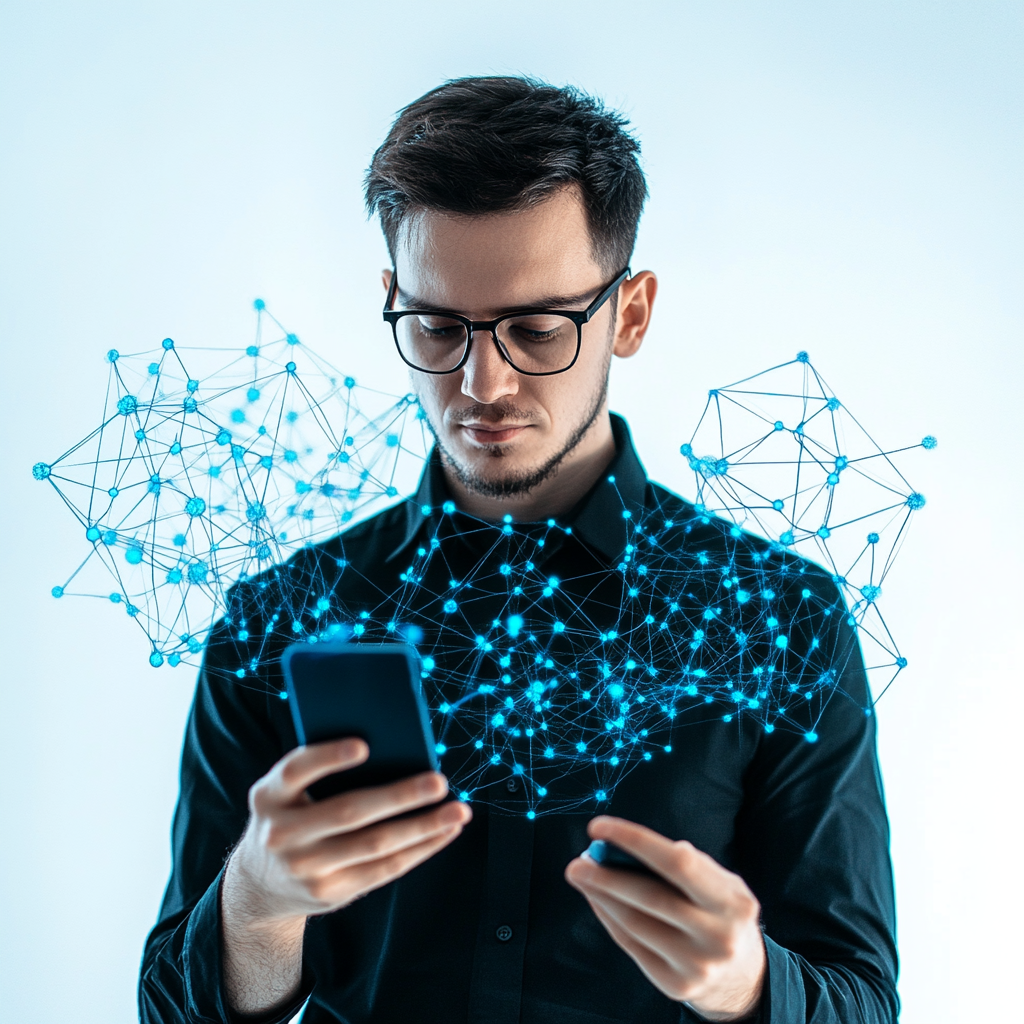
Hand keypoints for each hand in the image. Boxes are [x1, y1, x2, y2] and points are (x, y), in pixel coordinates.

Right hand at [221, 738, 470, 1013]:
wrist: (258, 885)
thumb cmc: (289, 816)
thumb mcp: (284, 793)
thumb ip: (318, 772)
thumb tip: (391, 747)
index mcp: (268, 797)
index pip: (295, 771)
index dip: (328, 758)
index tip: (364, 745)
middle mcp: (281, 835)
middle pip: (349, 812)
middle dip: (400, 796)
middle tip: (439, 781)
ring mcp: (306, 869)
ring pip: (375, 845)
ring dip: (423, 827)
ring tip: (457, 810)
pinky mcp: (330, 893)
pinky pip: (384, 869)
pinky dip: (420, 849)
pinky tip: (444, 832)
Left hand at [565, 817, 764, 1021]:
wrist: (741, 976)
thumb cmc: (721, 912)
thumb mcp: (721, 883)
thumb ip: (686, 864)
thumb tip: (629, 849)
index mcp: (732, 902)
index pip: (677, 863)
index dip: (635, 840)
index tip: (599, 827)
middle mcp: (716, 936)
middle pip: (650, 898)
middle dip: (606, 876)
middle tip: (577, 861)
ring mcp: (696, 965)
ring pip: (635, 924)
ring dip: (601, 896)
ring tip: (581, 876)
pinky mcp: (675, 984)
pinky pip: (631, 945)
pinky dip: (608, 918)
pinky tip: (597, 899)